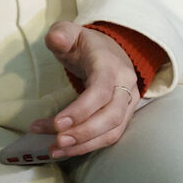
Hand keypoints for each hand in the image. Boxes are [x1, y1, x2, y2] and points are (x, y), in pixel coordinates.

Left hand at [30, 21, 138, 158]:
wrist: (110, 51)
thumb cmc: (85, 44)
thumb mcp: (70, 32)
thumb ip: (61, 34)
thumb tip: (56, 39)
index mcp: (111, 65)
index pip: (101, 91)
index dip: (82, 110)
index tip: (58, 123)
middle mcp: (125, 86)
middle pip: (111, 116)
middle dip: (83, 132)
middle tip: (56, 140)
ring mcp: (128, 103)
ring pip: (112, 131)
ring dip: (84, 145)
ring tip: (55, 150)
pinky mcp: (123, 117)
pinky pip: (109, 136)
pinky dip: (87, 146)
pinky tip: (64, 150)